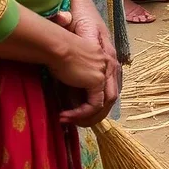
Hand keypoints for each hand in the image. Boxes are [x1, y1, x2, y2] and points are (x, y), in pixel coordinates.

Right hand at [54, 0, 118, 125]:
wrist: (58, 46)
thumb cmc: (60, 54)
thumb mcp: (73, 70)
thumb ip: (78, 86)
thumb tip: (73, 106)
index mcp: (105, 60)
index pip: (108, 87)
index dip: (95, 103)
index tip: (76, 112)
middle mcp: (109, 65)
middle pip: (110, 98)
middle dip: (95, 114)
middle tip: (77, 122)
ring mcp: (105, 72)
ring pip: (104, 104)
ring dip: (87, 117)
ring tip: (71, 121)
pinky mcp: (97, 79)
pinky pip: (93, 105)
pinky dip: (80, 114)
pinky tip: (66, 117)